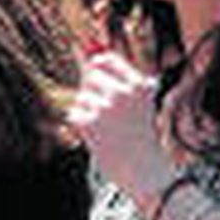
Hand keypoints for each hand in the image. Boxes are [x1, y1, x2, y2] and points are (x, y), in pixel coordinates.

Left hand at [68, 52, 175, 211]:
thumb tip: (86, 48)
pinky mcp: (90, 123)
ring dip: (87, 111)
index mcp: (139, 84)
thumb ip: (112, 75)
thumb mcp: (136, 102)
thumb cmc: (140, 136)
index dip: (96, 66)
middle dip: (92, 91)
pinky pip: (74, 113)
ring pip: (81, 96)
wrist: (145, 171)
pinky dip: (82, 126)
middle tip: (108, 113)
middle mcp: (123, 92)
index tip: (98, 76)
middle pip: (90, 75)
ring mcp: (105, 107)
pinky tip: (99, 137)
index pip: (105, 59)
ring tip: (107, 128)